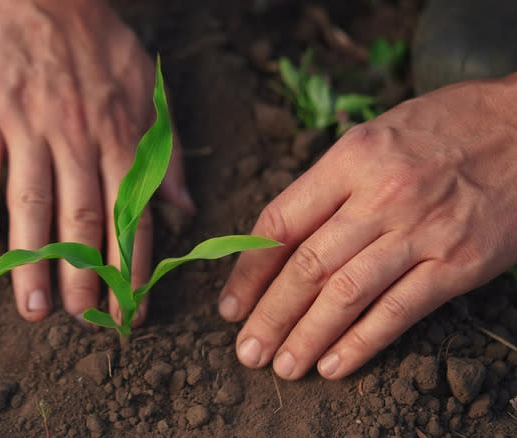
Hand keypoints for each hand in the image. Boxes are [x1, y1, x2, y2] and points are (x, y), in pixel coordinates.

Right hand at [0, 0, 192, 322]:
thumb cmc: (99, 45)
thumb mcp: (148, 90)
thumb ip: (167, 151)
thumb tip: (184, 209)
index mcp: (120, 136)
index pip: (130, 215)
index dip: (132, 268)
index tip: (131, 312)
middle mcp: (77, 138)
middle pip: (82, 219)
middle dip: (84, 277)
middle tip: (82, 322)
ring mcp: (27, 126)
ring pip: (32, 205)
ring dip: (33, 262)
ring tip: (33, 310)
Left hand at [219, 74, 516, 379]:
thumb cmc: (445, 127)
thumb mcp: (375, 136)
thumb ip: (329, 184)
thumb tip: (281, 238)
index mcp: (351, 158)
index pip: (281, 223)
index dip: (249, 270)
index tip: (231, 304)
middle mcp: (382, 195)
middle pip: (308, 265)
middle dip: (270, 314)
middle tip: (247, 349)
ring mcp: (423, 232)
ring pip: (347, 294)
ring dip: (307, 336)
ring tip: (282, 366)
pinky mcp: (460, 263)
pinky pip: (400, 311)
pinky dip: (363, 342)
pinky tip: (334, 364)